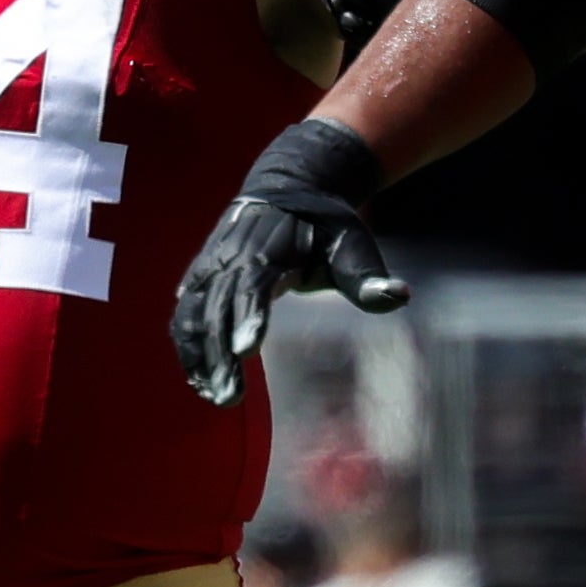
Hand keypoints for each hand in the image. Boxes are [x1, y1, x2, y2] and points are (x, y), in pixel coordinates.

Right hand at [173, 119, 406, 406]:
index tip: (247, 350)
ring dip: (197, 355)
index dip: (248, 316)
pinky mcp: (200, 277)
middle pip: (217, 309)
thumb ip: (368, 276)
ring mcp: (210, 266)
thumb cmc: (323, 224)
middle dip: (219, 355)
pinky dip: (187, 346)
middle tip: (230, 399)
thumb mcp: (352, 242)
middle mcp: (231, 258)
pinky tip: (199, 380)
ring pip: (192, 314)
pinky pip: (185, 314)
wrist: (286, 187)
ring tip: (213, 394)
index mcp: (268, 250)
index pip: (253, 285)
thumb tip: (399, 296)